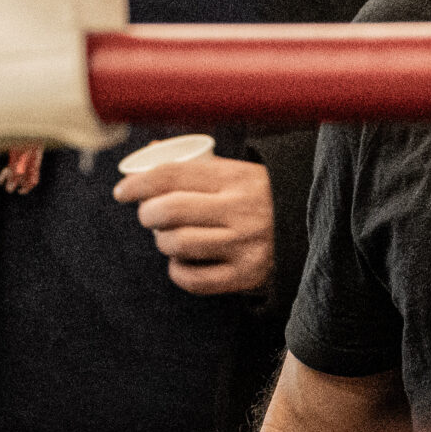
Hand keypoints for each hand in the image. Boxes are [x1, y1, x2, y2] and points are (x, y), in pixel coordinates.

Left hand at [113, 152, 272, 295]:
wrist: (307, 229)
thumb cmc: (259, 198)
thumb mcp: (237, 172)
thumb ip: (196, 164)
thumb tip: (148, 152)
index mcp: (236, 177)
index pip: (174, 174)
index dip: (139, 183)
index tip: (122, 190)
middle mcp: (241, 210)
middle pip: (170, 210)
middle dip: (146, 213)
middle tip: (147, 215)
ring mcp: (244, 245)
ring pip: (178, 244)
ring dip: (162, 241)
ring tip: (167, 237)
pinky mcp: (246, 276)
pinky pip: (194, 279)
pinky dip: (176, 271)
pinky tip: (180, 261)